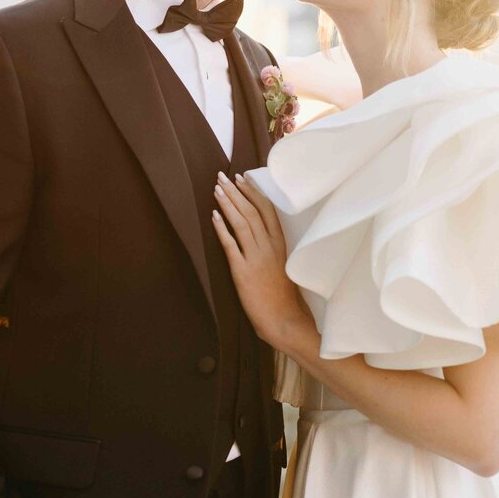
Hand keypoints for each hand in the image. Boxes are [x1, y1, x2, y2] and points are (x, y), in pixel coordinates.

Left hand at [212, 173, 314, 354]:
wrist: (284, 321)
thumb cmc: (284, 297)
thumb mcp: (284, 266)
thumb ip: (273, 248)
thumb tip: (260, 233)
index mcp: (280, 244)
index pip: (267, 209)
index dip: (253, 192)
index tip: (241, 178)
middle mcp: (269, 247)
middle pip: (251, 211)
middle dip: (235, 192)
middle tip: (222, 176)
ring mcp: (256, 258)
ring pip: (241, 223)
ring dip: (228, 204)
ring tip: (216, 190)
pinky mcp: (243, 272)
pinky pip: (230, 245)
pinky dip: (221, 228)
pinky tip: (213, 216)